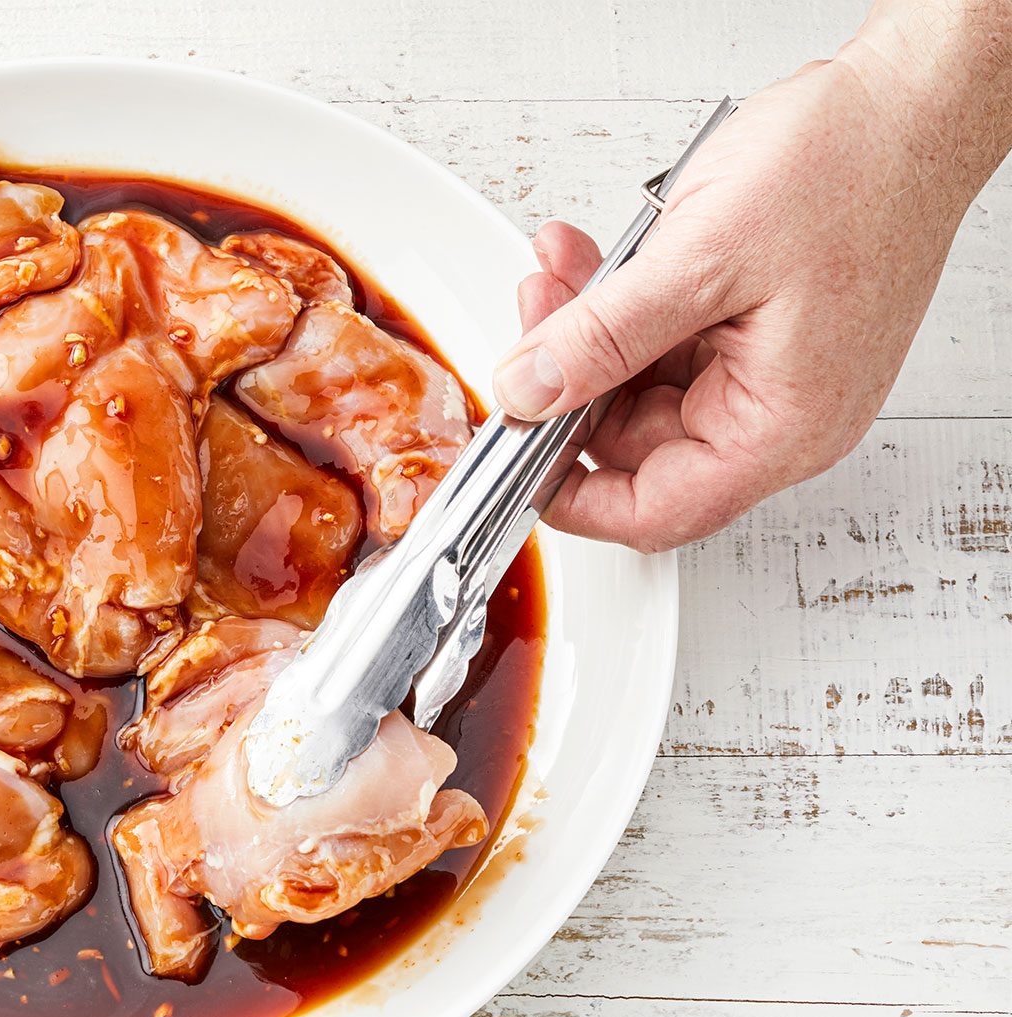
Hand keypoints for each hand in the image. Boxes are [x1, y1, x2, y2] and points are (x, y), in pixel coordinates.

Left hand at [495, 7, 1010, 552]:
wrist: (909, 100)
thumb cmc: (854, 168)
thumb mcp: (701, 260)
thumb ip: (603, 338)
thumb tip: (529, 391)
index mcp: (782, 427)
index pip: (657, 511)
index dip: (573, 497)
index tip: (513, 458)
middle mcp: (778, 412)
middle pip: (635, 443)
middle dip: (568, 383)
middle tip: (532, 322)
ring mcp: (766, 371)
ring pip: (638, 385)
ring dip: (585, 333)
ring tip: (558, 273)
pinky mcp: (753, 330)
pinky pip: (663, 340)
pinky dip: (619, 305)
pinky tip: (592, 261)